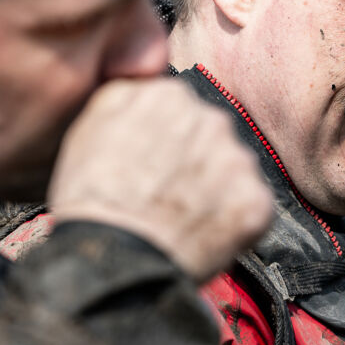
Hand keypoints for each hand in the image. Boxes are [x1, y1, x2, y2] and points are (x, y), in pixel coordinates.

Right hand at [47, 76, 273, 281]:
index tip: (149, 162)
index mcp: (170, 94)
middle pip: (209, 136)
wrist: (112, 258)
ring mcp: (238, 160)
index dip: (162, 140)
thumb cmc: (92, 198)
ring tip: (180, 217)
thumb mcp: (88, 123)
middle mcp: (212, 118)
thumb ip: (128, 93)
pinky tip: (201, 234)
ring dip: (214, 190)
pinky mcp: (256, 200)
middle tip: (164, 193)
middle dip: (193, 161)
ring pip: (231, 170)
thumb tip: (149, 86)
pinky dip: (232, 222)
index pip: (178, 109)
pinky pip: (250, 207)